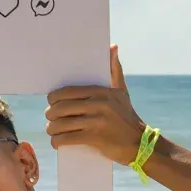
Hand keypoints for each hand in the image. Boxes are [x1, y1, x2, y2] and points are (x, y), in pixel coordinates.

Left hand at [45, 46, 146, 164]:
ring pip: (61, 124)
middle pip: (60, 108)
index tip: (52, 103)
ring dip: (52, 129)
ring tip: (52, 131)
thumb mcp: (121, 92)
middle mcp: (98, 104)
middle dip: (51, 115)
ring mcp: (96, 121)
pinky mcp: (94, 138)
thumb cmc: (127, 116)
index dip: (53, 98)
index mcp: (100, 91)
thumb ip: (115, 70)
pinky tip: (56, 143)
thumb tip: (112, 47)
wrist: (139, 143)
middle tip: (51, 119)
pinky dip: (57, 141)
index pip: (66, 92)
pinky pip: (66, 138)